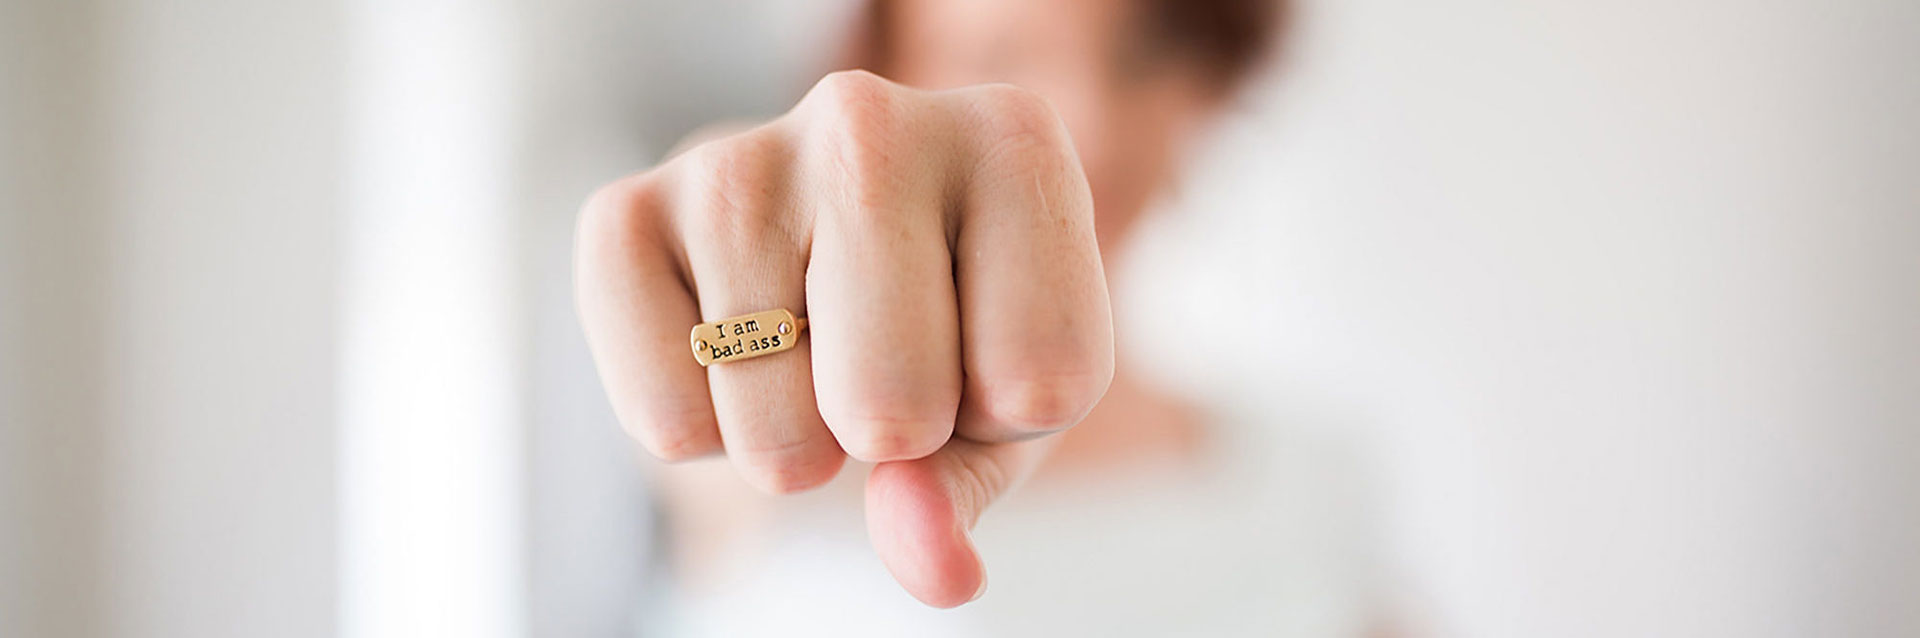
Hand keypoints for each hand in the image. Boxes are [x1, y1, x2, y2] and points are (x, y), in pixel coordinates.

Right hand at [574, 70, 1112, 606]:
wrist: (809, 253)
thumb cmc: (940, 325)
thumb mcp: (999, 409)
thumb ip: (974, 489)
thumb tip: (936, 565)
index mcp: (1012, 143)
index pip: (1045, 377)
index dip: (1010, 412)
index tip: (984, 345)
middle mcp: (870, 121)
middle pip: (897, 404)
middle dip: (891, 435)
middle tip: (878, 363)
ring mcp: (736, 159)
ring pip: (778, 432)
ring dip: (794, 443)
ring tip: (803, 351)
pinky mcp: (621, 215)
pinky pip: (668, 422)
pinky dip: (701, 436)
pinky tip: (727, 348)